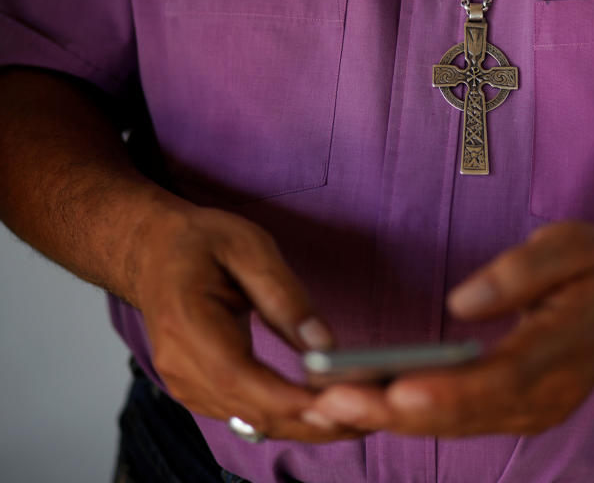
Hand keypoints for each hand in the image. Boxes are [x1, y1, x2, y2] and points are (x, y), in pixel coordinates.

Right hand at [130, 202, 364, 441]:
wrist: (152, 250)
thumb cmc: (198, 242)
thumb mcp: (248, 247)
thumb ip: (286, 296)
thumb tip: (324, 344)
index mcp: (188, 323)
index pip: (240, 377)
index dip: (290, 400)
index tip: (336, 404)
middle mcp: (180, 365)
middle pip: (250, 412)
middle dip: (311, 422)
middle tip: (366, 418)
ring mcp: (185, 384)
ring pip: (251, 422)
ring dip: (303, 426)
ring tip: (355, 418)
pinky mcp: (197, 390)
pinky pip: (245, 416)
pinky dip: (284, 419)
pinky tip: (320, 412)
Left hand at [307, 221, 593, 436]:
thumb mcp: (573, 245)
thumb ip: (522, 270)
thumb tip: (460, 304)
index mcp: (562, 351)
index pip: (499, 379)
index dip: (445, 390)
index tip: (392, 388)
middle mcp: (547, 396)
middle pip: (466, 414)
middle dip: (395, 411)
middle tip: (332, 401)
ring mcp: (535, 412)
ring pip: (457, 425)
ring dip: (394, 419)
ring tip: (333, 404)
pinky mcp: (521, 412)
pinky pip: (462, 422)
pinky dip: (415, 418)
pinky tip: (370, 406)